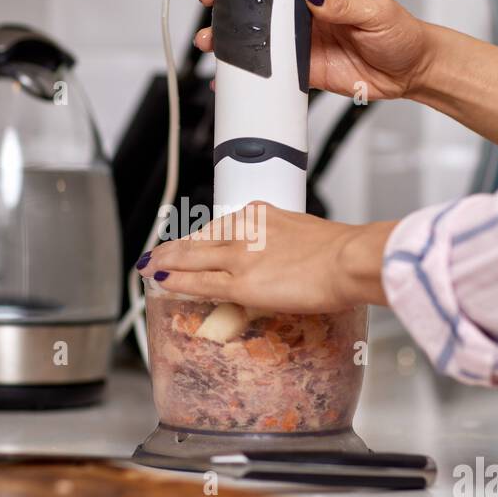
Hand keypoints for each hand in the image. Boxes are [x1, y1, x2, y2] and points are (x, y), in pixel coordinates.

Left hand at [137, 202, 396, 313]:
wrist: (349, 260)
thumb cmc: (342, 252)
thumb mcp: (307, 235)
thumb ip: (287, 244)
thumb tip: (286, 261)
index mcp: (262, 214)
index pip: (220, 225)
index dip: (199, 236)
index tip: (189, 242)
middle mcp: (245, 230)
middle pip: (198, 238)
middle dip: (173, 248)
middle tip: (155, 254)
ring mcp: (239, 256)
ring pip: (190, 257)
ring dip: (165, 262)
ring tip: (148, 267)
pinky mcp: (240, 282)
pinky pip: (197, 282)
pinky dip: (175, 281)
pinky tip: (160, 282)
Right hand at [196, 0, 431, 101]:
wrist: (410, 71)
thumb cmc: (399, 33)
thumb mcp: (375, 10)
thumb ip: (343, 1)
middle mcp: (304, 13)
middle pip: (258, 1)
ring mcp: (299, 42)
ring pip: (256, 36)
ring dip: (229, 36)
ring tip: (210, 40)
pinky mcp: (301, 71)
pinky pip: (268, 71)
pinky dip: (247, 74)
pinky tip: (227, 76)